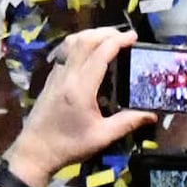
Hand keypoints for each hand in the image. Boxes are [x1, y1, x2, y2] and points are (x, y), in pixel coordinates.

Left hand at [8, 26, 153, 183]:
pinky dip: (79, 44)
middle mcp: (67, 76)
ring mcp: (56, 75)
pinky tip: (89, 53)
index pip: (101, 53)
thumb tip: (152, 115)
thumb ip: (127, 122)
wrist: (34, 153)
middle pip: (85, 40)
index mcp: (81, 88)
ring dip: (91, 35)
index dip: (119, 41)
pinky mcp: (50, 79)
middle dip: (106, 33)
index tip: (134, 37)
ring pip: (71, 43)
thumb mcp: (101, 137)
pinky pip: (65, 52)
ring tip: (107, 39)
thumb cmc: (68, 146)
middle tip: (123, 36)